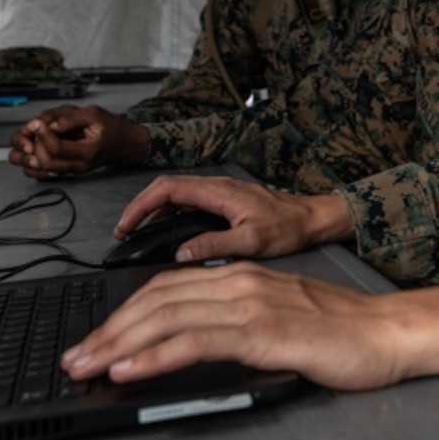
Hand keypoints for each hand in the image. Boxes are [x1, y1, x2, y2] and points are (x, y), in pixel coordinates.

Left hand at [8, 105, 149, 178]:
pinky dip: (34, 162)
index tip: (39, 122)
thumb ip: (71, 118)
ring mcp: (72, 170)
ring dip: (30, 154)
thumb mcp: (94, 113)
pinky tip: (35, 148)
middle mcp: (79, 165)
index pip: (57, 149)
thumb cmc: (111, 127)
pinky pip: (44, 173)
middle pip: (45, 163)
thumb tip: (49, 124)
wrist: (124, 143)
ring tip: (33, 138)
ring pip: (41, 170)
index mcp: (88, 151)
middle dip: (35, 144)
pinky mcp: (68, 170)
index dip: (44, 134)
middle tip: (35, 129)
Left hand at [61, 261, 438, 388]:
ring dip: (116, 344)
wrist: (387, 333)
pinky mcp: (262, 331)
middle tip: (72, 359)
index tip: (92, 342)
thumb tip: (189, 345)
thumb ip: (237, 324)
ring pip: (165, 316)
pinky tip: (128, 369)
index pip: (164, 289)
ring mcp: (249, 304)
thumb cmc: (340, 334)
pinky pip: (195, 340)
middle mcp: (239, 283)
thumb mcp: (278, 320)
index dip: (121, 314)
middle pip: (154, 299)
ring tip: (86, 366)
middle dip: (106, 330)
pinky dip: (154, 355)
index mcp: (241, 278)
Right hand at [116, 174, 351, 260]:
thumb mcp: (253, 241)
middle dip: (140, 208)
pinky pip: (189, 202)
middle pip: (166, 189)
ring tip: (139, 235)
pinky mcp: (225, 201)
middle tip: (124, 233)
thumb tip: (182, 252)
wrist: (313, 218)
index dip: (141, 205)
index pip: (167, 189)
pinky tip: (167, 233)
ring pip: (176, 195)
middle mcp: (217, 187)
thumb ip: (216, 245)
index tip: (126, 226)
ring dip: (154, 212)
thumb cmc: (289, 227)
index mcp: (219, 192)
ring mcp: (220, 192)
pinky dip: (170, 215)